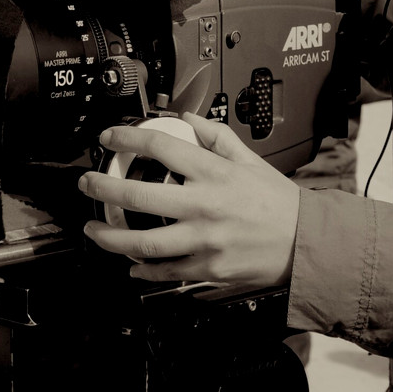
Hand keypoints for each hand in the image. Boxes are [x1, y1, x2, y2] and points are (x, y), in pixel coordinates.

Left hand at [80, 113, 301, 287]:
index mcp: (214, 174)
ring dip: (110, 236)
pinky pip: (165, 271)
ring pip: (143, 242)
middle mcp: (204, 206)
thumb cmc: (279, 202)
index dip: (128, 138)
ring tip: (94, 228)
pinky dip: (143, 269)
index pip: (161, 148)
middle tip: (88, 183)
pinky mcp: (206, 269)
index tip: (110, 136)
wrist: (304, 242)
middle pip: (138, 196)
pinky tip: (131, 263)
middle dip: (103, 187)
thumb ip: (216, 137)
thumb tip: (188, 121)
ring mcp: (202, 241)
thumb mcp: (250, 159)